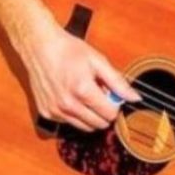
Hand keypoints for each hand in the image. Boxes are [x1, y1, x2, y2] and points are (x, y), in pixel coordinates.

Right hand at [17, 21, 140, 132]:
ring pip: (84, 127)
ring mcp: (55, 111)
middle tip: (100, 94)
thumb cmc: (69, 51)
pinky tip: (72, 97)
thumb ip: (118, 82)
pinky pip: (69, 122)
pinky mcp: (46, 113)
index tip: (112, 95)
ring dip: (90, 115)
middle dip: (104, 112)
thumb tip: (135, 98)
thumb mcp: (99, 61)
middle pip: (99, 124)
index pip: (110, 114)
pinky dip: (75, 114)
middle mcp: (67, 104)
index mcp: (83, 90)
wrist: (39, 46)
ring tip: (86, 95)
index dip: (115, 105)